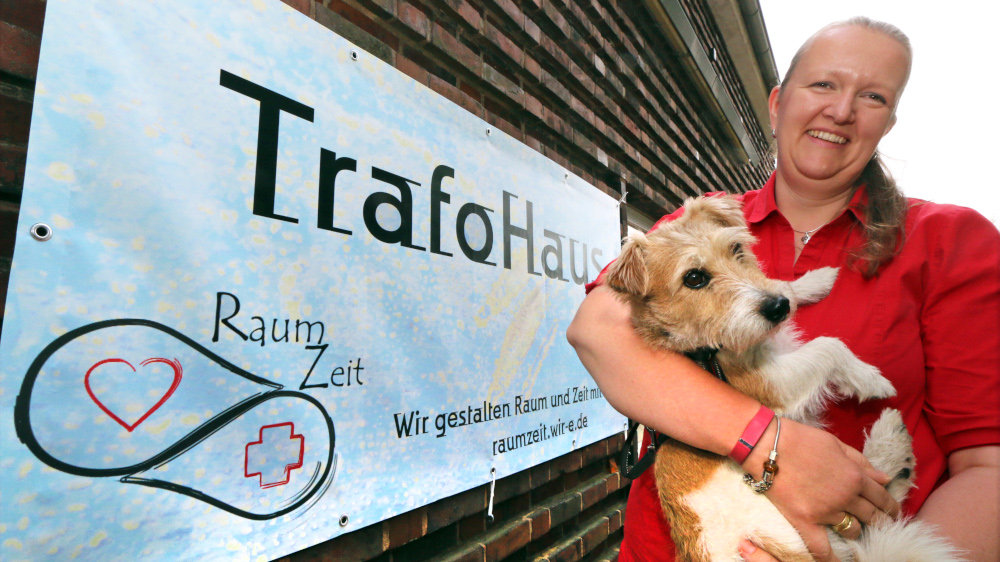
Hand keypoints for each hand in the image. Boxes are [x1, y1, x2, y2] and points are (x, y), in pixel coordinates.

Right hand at [741, 418, 897, 559]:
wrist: (766, 446)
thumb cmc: (800, 439)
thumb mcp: (834, 443)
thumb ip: (861, 462)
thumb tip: (884, 477)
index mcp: (854, 475)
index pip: (881, 496)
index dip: (890, 505)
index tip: (893, 511)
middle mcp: (844, 496)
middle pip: (872, 516)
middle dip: (880, 521)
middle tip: (881, 525)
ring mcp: (825, 511)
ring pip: (852, 530)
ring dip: (856, 530)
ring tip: (855, 530)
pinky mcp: (805, 521)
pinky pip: (822, 548)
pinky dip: (831, 558)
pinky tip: (837, 561)